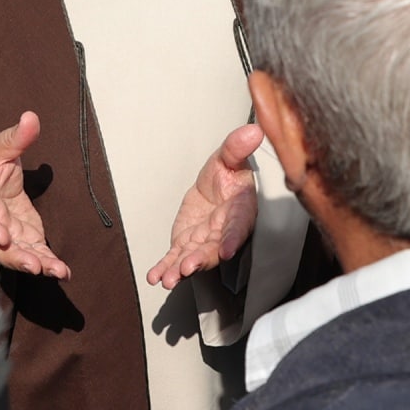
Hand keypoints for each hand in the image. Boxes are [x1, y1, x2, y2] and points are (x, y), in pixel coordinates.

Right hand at [0, 112, 69, 277]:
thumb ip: (15, 137)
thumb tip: (31, 118)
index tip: (1, 235)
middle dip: (15, 257)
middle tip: (33, 264)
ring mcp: (7, 238)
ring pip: (18, 256)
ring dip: (36, 264)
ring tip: (56, 271)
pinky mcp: (24, 242)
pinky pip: (35, 255)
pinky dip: (49, 265)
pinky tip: (63, 272)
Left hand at [148, 124, 262, 288]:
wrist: (215, 185)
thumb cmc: (228, 173)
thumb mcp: (230, 156)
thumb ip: (238, 147)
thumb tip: (254, 130)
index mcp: (239, 211)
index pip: (238, 226)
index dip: (232, 238)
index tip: (226, 251)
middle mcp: (223, 231)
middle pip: (214, 249)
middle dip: (201, 260)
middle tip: (188, 268)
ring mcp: (204, 241)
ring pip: (194, 258)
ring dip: (181, 270)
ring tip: (169, 279)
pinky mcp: (186, 245)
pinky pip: (175, 258)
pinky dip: (165, 268)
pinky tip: (154, 277)